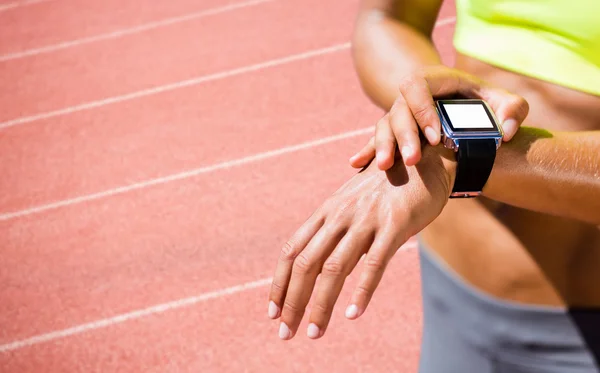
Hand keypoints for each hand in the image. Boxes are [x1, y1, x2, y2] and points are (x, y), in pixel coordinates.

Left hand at [267, 145, 455, 339]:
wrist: (422, 160)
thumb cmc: (385, 189)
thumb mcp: (352, 206)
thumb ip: (336, 234)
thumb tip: (321, 269)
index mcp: (326, 212)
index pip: (292, 251)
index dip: (279, 282)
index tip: (273, 311)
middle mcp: (339, 215)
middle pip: (306, 263)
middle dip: (293, 301)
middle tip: (285, 333)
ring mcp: (366, 219)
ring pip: (334, 268)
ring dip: (320, 305)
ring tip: (313, 333)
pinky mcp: (395, 225)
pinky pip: (374, 263)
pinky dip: (362, 291)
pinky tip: (353, 314)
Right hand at [349, 65, 528, 169]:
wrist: (463, 102)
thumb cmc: (485, 102)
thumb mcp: (504, 100)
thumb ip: (513, 110)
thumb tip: (505, 132)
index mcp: (434, 81)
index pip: (418, 88)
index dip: (423, 110)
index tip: (436, 137)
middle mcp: (412, 96)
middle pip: (398, 111)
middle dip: (403, 135)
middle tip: (412, 160)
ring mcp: (401, 113)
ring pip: (384, 126)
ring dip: (382, 145)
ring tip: (385, 167)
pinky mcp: (395, 130)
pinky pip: (376, 138)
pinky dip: (366, 150)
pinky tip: (355, 163)